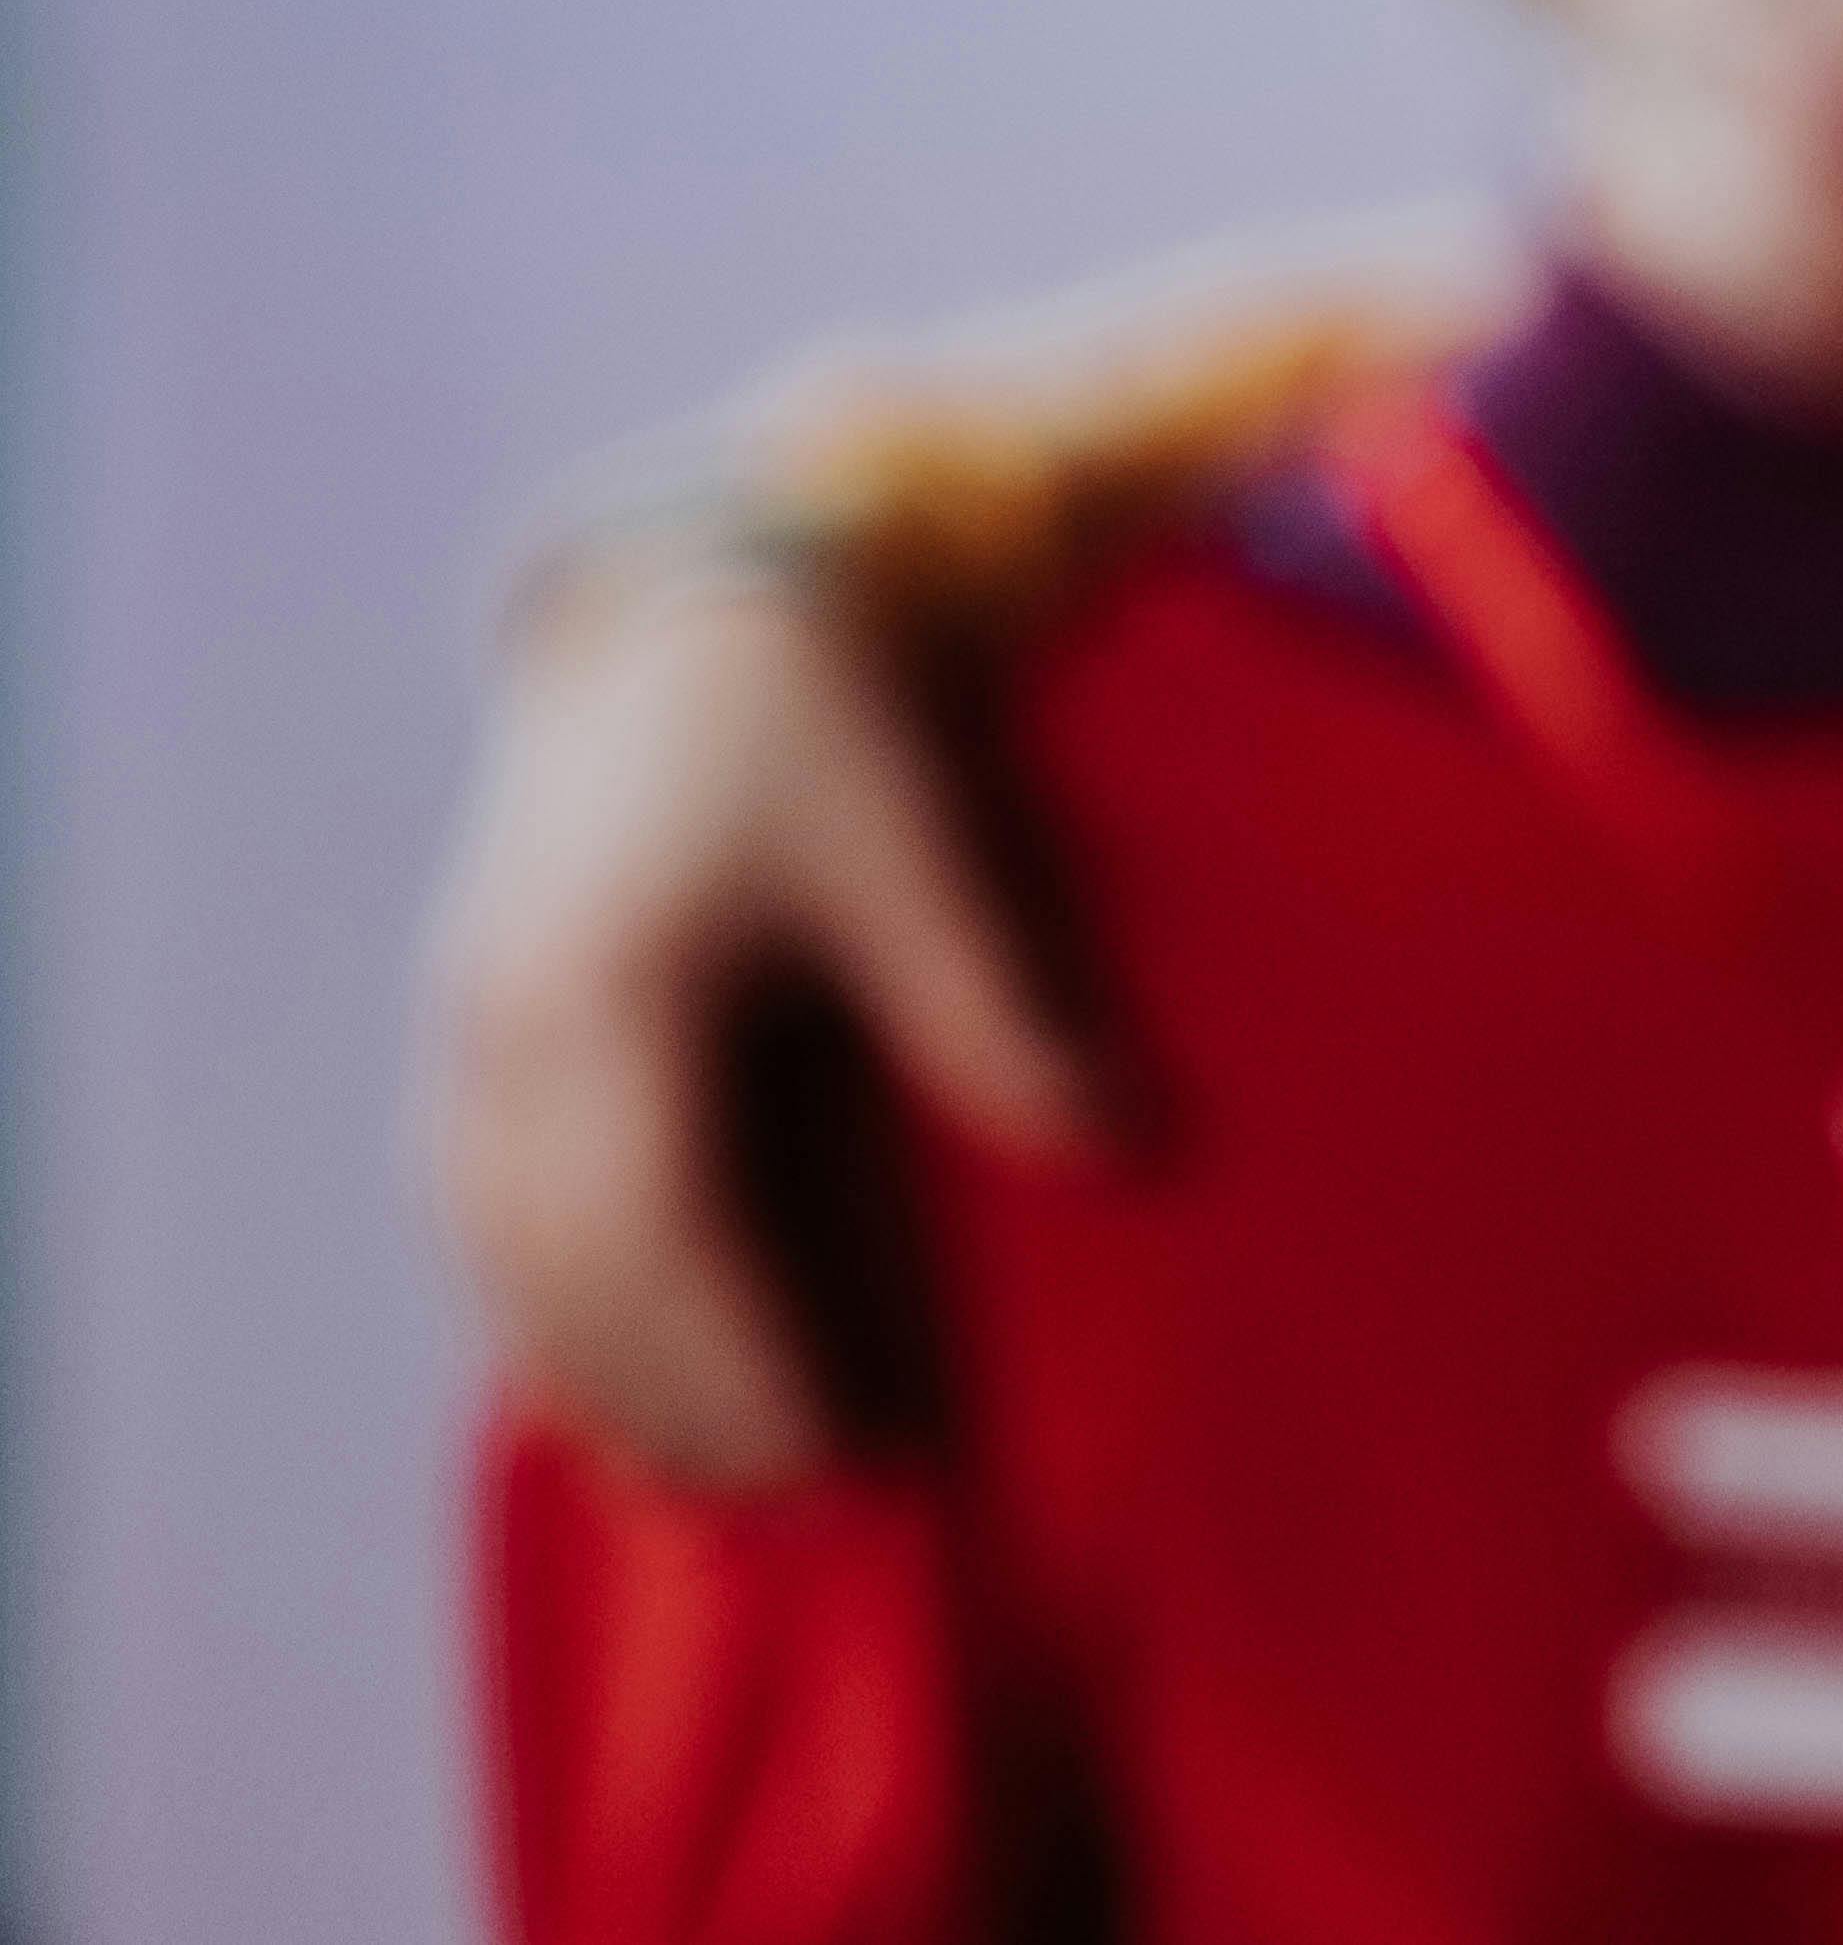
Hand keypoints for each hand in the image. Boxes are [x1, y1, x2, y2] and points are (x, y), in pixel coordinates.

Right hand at [413, 538, 1096, 1482]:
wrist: (681, 597)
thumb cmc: (812, 712)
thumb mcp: (916, 838)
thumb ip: (995, 1001)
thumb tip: (1118, 1146)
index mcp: (608, 995)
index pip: (657, 1239)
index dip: (744, 1365)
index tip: (847, 1456)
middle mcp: (502, 1033)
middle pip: (567, 1283)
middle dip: (677, 1408)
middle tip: (811, 1506)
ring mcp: (463, 1034)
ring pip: (505, 1265)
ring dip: (601, 1381)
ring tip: (724, 1480)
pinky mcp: (469, 1029)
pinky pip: (481, 1213)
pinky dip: (547, 1310)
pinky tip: (619, 1379)